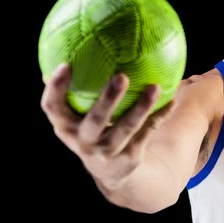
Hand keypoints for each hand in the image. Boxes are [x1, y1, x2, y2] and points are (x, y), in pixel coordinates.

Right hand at [41, 63, 171, 189]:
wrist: (112, 174)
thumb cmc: (94, 132)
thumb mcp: (78, 117)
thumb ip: (74, 91)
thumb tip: (69, 48)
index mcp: (65, 127)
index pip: (52, 107)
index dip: (56, 88)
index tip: (66, 64)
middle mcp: (83, 141)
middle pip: (96, 120)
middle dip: (108, 99)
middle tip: (121, 76)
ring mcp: (107, 152)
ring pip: (127, 128)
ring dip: (142, 107)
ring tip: (155, 87)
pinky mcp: (128, 158)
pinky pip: (147, 132)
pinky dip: (160, 115)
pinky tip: (171, 100)